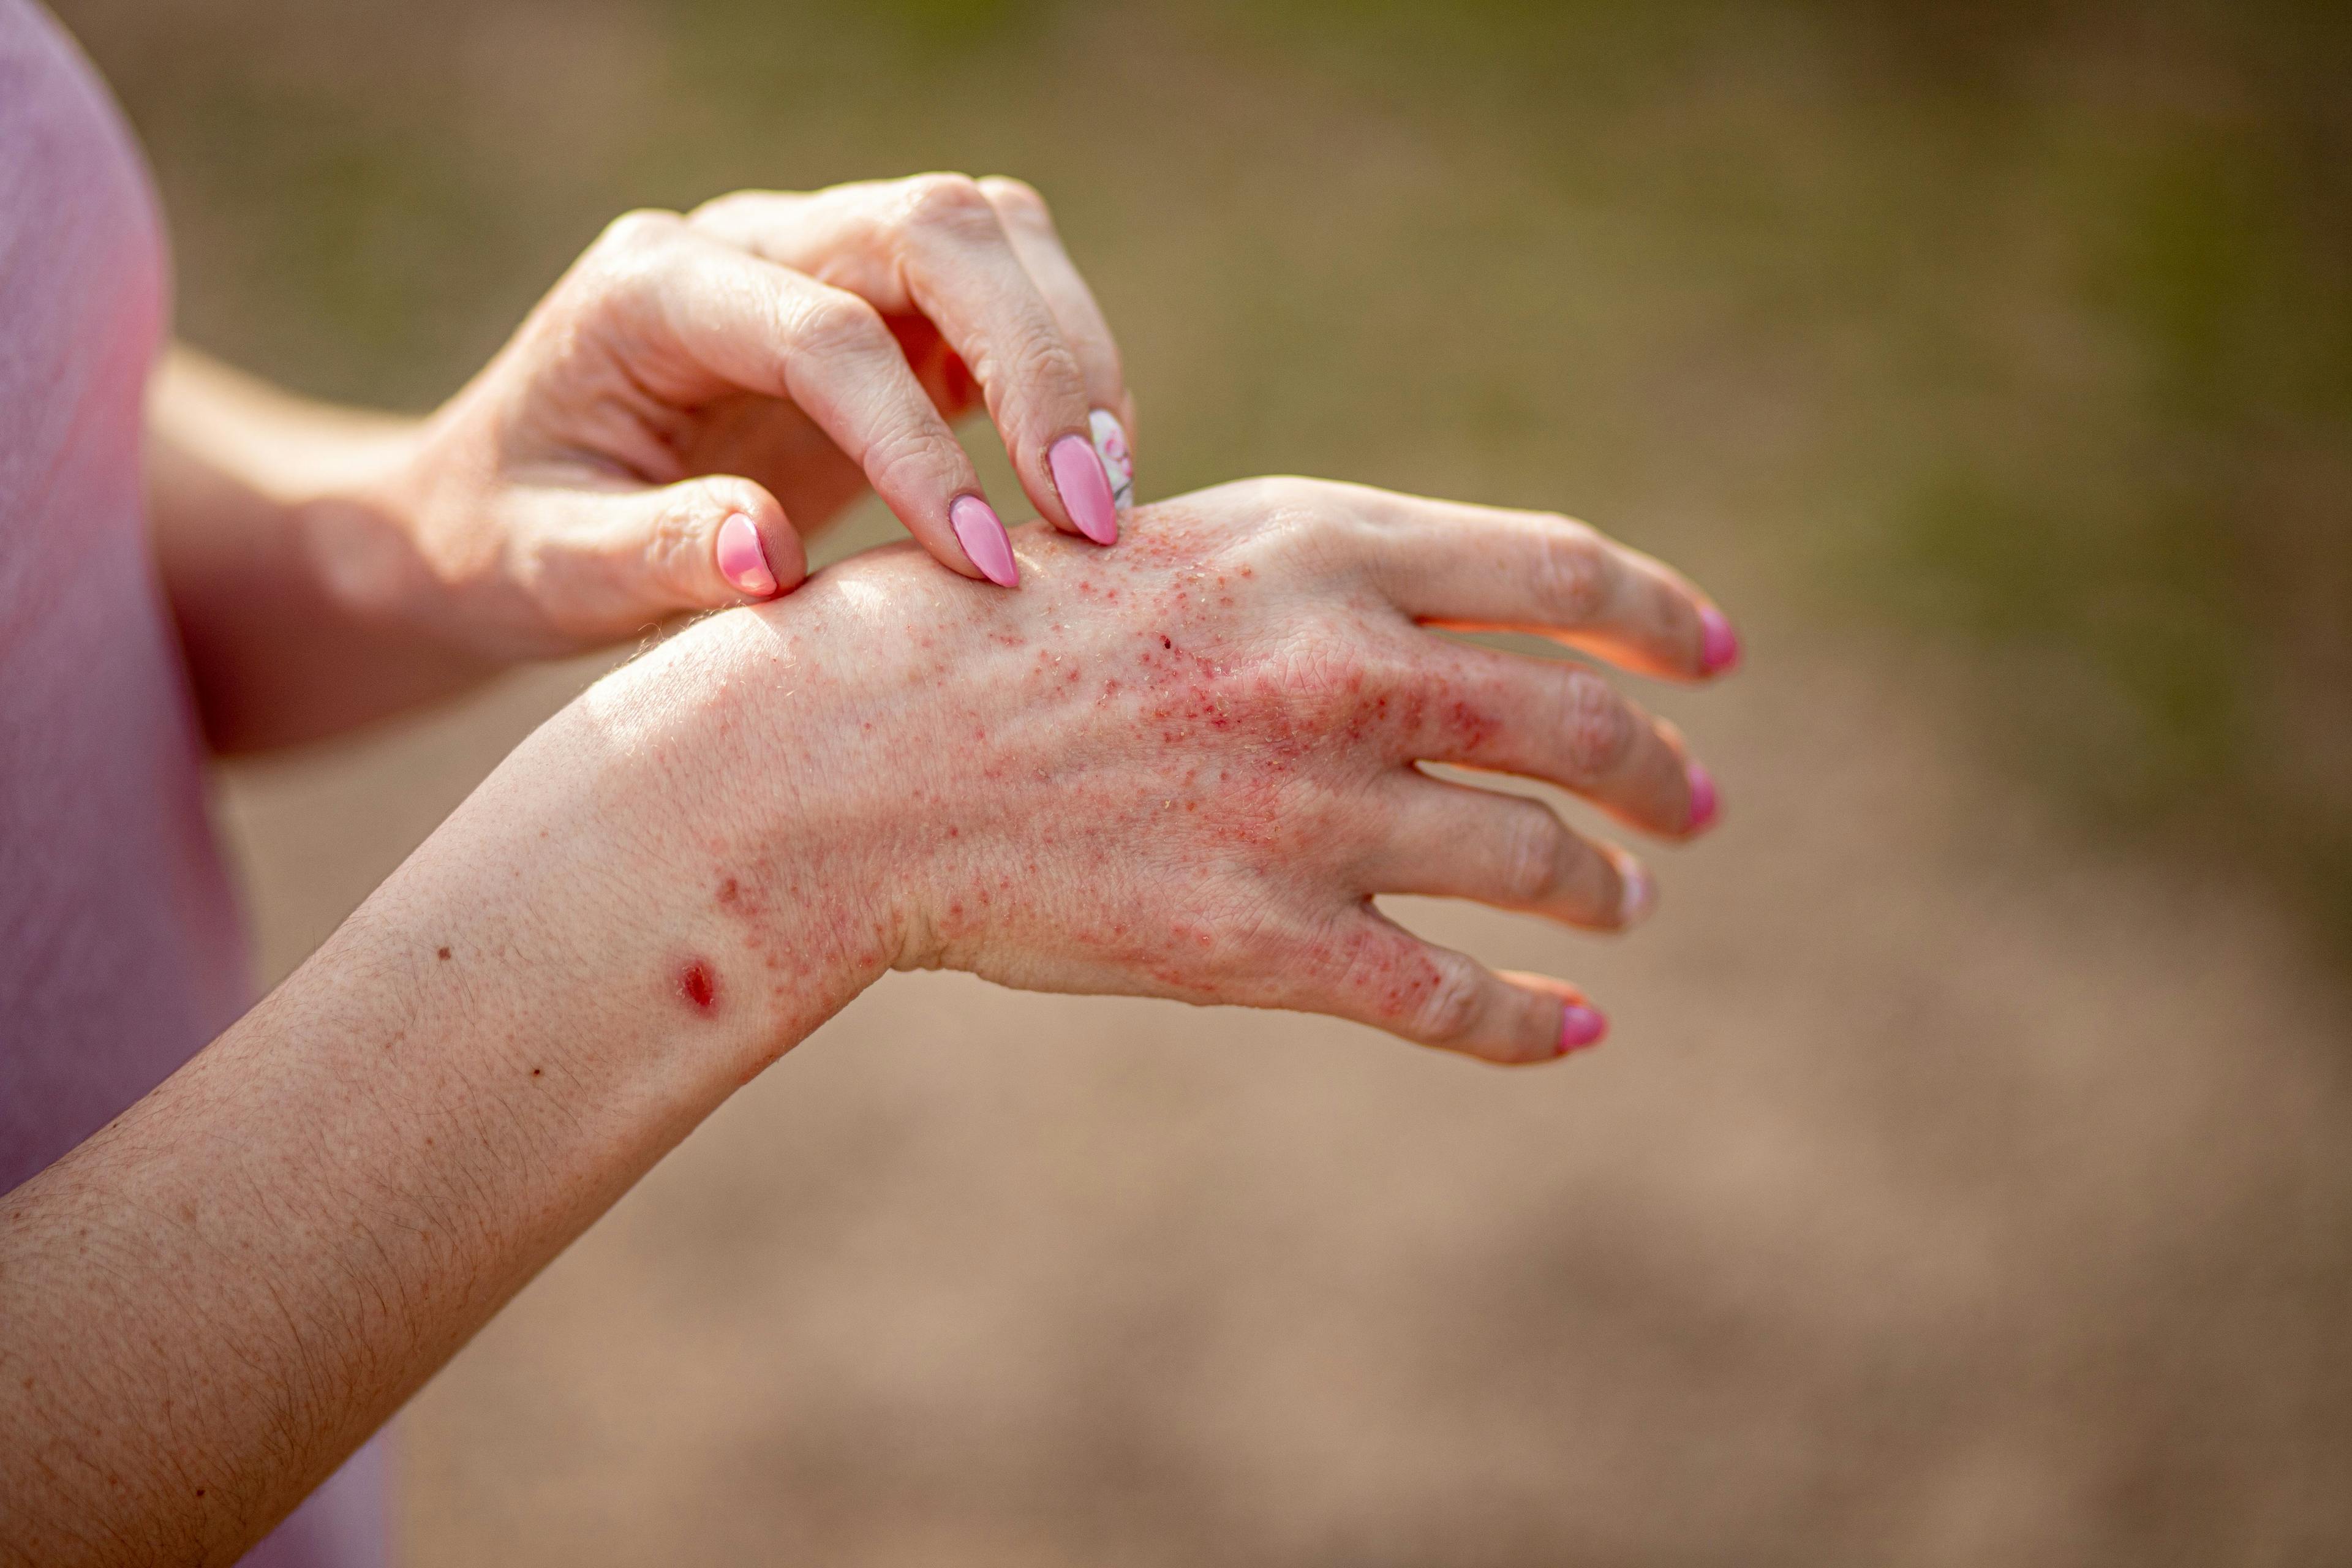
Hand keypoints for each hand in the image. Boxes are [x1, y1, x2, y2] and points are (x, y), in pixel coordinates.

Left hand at [335, 173, 1136, 657]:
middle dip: (1039, 362)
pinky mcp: (882, 306)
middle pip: (937, 231)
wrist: (496, 508)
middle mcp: (745, 241)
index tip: (986, 565)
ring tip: (1103, 504)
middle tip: (1090, 516)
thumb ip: (649, 556)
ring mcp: (821, 258)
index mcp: (650, 287)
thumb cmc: (509, 544)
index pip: (824, 332)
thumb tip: (769, 554)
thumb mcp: (545, 572)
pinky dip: (1065, 375)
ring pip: (993, 237)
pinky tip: (1077, 487)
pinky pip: (1006, 296)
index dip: (918, 444)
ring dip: (1072, 356)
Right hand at [612, 477, 1741, 1064]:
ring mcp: (1310, 811)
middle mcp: (1339, 668)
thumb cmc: (988, 637)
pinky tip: (1574, 1029)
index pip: (1559, 571)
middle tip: (1697, 802)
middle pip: (1573, 724)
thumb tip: (1442, 624)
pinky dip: (1531, 1021)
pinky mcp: (1264, 943)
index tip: (1709, 657)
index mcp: (1319, 547)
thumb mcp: (1169, 551)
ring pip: (1533, 862)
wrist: (853, 758)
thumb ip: (1313, 576)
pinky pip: (1450, 998)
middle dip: (1659, 769)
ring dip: (1605, 888)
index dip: (1656, 617)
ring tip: (1627, 901)